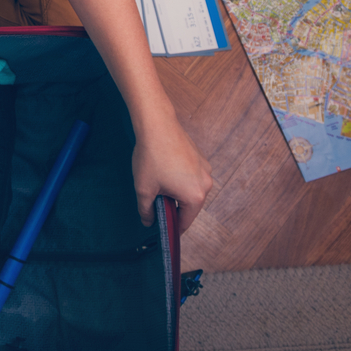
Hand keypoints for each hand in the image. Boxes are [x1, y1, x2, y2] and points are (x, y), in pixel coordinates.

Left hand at [132, 115, 211, 234]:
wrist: (157, 125)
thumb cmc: (151, 157)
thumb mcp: (143, 188)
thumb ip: (146, 210)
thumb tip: (148, 221)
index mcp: (195, 196)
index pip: (185, 221)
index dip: (171, 226)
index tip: (162, 225)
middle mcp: (206, 184)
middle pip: (189, 205)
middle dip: (173, 204)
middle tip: (155, 197)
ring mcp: (205, 169)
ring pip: (191, 189)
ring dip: (177, 189)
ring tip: (159, 179)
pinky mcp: (201, 157)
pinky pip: (192, 175)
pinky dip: (181, 176)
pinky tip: (165, 167)